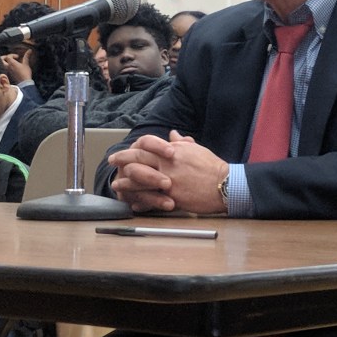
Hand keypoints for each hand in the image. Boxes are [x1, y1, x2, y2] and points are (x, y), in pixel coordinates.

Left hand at [2, 50, 32, 83]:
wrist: (24, 83)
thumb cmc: (25, 73)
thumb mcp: (26, 64)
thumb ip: (27, 56)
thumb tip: (30, 50)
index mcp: (12, 63)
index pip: (8, 56)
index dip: (12, 55)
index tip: (17, 57)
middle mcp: (8, 66)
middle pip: (1, 60)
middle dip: (4, 57)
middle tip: (8, 57)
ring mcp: (7, 71)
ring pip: (2, 64)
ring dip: (5, 62)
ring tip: (11, 62)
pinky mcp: (8, 74)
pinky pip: (4, 68)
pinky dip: (6, 66)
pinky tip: (12, 67)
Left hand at [109, 131, 227, 213]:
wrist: (224, 184)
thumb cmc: (212, 167)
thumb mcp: (196, 150)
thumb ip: (181, 143)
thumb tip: (172, 134)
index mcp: (173, 150)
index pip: (146, 145)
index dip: (132, 147)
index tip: (124, 150)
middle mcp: (167, 163)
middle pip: (138, 159)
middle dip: (122, 160)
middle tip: (112, 161)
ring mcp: (168, 180)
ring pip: (139, 179)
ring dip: (125, 182)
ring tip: (116, 185)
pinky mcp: (171, 197)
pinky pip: (150, 198)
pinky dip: (140, 200)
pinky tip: (133, 202)